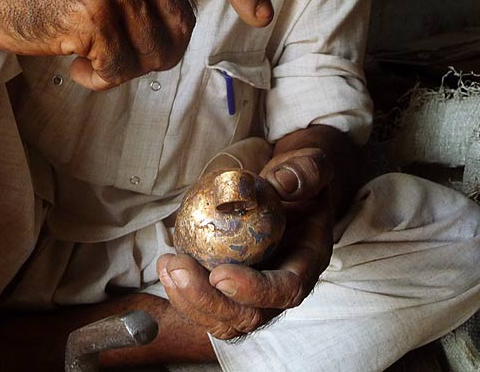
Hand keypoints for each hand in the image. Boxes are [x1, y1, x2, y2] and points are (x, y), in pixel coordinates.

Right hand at [0, 0, 271, 89]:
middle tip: (113, 48)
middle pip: (182, 29)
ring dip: (122, 68)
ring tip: (87, 49)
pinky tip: (72, 60)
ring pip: (154, 55)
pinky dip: (97, 77)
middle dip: (154, 54)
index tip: (262, 14)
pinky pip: (119, 69)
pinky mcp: (91, 14)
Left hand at [159, 148, 333, 339]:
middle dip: (209, 300)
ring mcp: (255, 290)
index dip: (253, 291)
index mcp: (307, 261)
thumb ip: (307, 171)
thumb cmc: (302, 175)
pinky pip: (207, 300)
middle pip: (249, 315)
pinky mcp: (230, 285)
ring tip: (168, 265)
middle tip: (180, 268)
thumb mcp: (312, 163)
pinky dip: (183, 289)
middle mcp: (282, 285)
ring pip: (224, 317)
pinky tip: (166, 263)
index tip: (219, 275)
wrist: (290, 186)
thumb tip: (282, 182)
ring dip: (190, 299)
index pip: (286, 290)